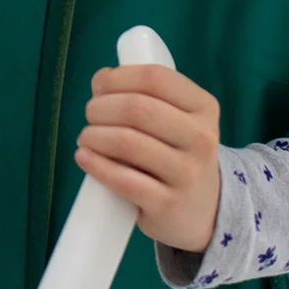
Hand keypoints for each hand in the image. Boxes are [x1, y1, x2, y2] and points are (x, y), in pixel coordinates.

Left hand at [74, 64, 221, 253]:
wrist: (202, 210)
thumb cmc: (177, 152)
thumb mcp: (176, 119)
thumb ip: (144, 95)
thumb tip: (101, 81)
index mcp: (204, 107)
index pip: (155, 78)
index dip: (118, 78)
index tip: (100, 87)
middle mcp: (202, 138)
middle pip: (137, 108)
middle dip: (101, 107)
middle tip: (90, 115)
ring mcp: (188, 174)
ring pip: (127, 142)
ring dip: (94, 135)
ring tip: (85, 138)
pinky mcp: (168, 205)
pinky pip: (124, 180)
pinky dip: (96, 165)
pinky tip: (84, 157)